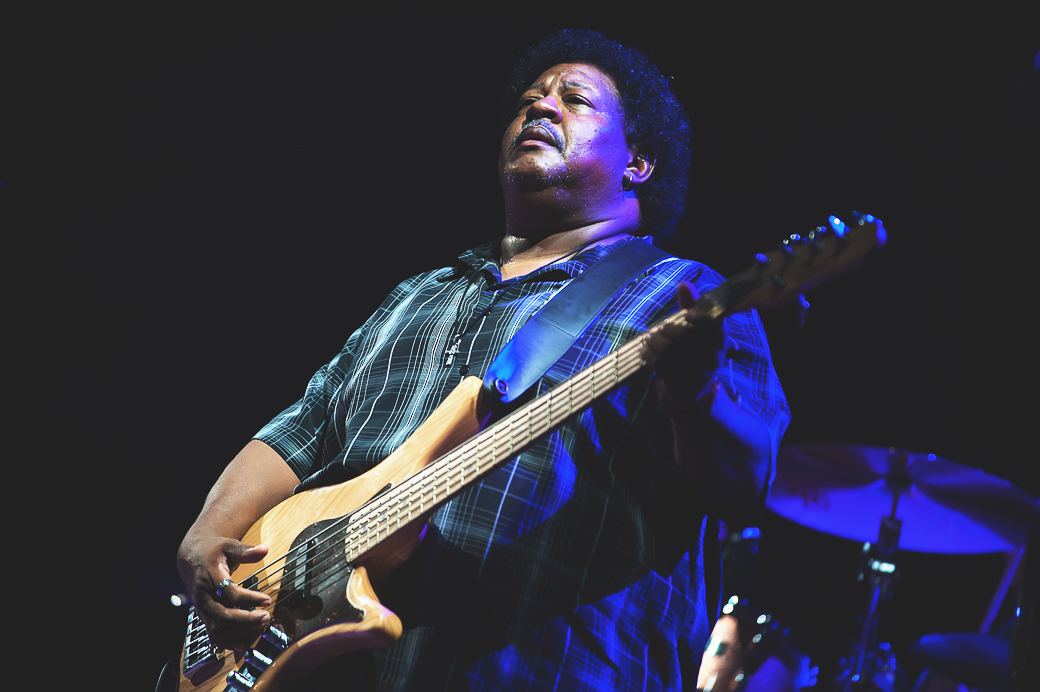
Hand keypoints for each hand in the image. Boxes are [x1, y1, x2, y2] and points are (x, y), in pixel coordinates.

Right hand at [177, 534, 272, 651]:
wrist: (192, 558)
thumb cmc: (214, 551)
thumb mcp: (229, 545)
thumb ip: (246, 550)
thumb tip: (264, 549)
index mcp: (210, 577)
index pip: (230, 594)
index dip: (250, 599)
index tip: (267, 600)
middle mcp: (203, 596)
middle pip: (222, 616)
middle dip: (246, 620)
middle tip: (266, 617)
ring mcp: (202, 608)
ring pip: (217, 629)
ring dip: (239, 633)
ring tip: (260, 627)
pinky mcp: (203, 616)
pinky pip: (213, 634)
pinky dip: (227, 642)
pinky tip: (244, 644)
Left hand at [640, 281, 729, 418]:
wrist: (693, 384)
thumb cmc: (694, 346)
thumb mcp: (695, 325)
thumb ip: (690, 304)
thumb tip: (684, 284)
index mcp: (721, 338)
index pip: (710, 325)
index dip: (697, 318)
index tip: (684, 315)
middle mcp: (714, 356)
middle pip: (686, 338)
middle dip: (667, 330)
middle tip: (656, 328)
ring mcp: (700, 372)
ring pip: (671, 352)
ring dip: (655, 343)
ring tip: (647, 338)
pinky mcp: (684, 383)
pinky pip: (662, 366)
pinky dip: (650, 356)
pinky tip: (645, 350)